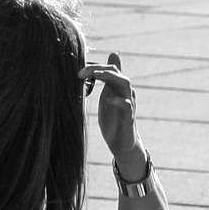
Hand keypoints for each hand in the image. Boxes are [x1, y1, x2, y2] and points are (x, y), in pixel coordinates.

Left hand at [80, 51, 140, 168]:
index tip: (79, 72)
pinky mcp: (129, 118)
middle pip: (116, 72)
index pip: (110, 68)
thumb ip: (104, 81)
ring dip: (110, 77)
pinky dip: (118, 100)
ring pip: (125, 83)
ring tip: (96, 76)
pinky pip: (127, 106)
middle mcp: (125, 92)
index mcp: (118, 87)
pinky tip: (108, 99)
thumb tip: (100, 66)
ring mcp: (128, 104)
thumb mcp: (107, 96)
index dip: (95, 66)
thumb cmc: (113, 120)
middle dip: (99, 69)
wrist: (121, 144)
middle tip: (81, 73)